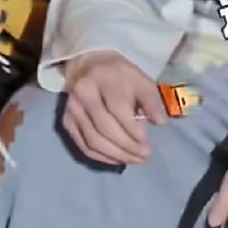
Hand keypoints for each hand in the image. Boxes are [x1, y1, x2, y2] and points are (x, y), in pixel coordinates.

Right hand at [61, 50, 163, 165]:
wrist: (89, 67)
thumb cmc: (121, 76)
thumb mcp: (141, 80)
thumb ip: (151, 101)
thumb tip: (160, 123)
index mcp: (105, 79)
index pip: (118, 110)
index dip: (133, 130)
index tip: (147, 143)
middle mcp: (84, 94)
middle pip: (104, 128)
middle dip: (126, 146)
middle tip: (144, 156)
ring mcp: (72, 110)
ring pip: (92, 140)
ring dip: (115, 155)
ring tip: (134, 160)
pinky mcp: (67, 121)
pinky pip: (83, 145)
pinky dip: (101, 156)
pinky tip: (117, 160)